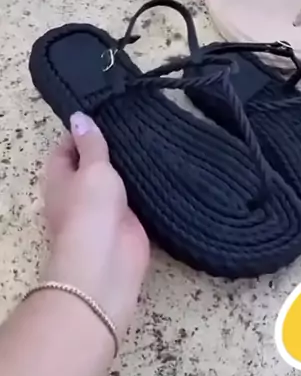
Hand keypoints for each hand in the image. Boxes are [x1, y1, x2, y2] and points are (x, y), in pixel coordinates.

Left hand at [42, 112, 149, 340]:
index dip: (84, 131)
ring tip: (154, 137)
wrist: (107, 261)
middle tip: (137, 122)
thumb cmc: (91, 209)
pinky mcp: (127, 221)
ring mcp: (103, 208)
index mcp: (61, 178)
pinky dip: (147, 185)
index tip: (108, 113)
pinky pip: (137, 198)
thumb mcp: (92, 168)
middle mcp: (79, 192)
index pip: (67, 147)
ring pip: (117, 180)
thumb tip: (79, 117)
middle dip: (112, 146)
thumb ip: (91, 143)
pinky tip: (164, 166)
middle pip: (93, 163)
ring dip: (132, 165)